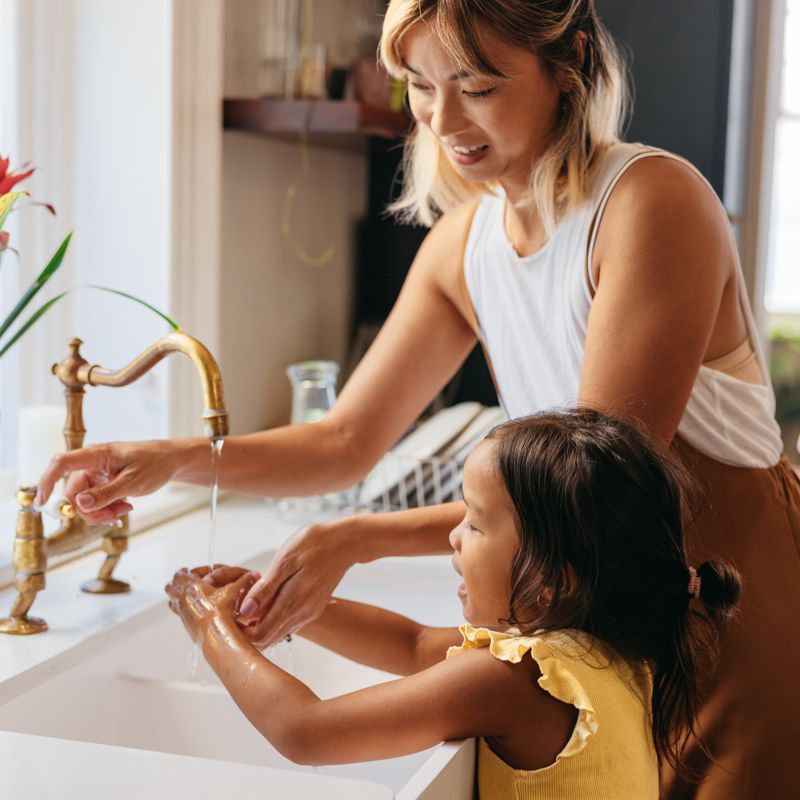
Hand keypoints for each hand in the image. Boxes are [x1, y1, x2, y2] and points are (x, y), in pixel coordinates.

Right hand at [36, 440, 179, 524]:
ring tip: (124, 510)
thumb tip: (80, 504)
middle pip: (73, 494)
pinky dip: (106, 509)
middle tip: (115, 517)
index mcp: (97, 455)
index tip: (41, 503)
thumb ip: (107, 494)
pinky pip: (94, 501)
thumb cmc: (155, 464)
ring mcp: (96, 474)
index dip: (47, 481)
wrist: (170, 461)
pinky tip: (124, 507)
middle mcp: (91, 463)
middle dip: (91, 511)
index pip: (61, 463)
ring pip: (84, 501)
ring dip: (101, 512)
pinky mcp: (102, 482)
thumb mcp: (133, 482)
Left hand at [165, 566, 259, 643]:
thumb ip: (244, 581)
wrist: (218, 638)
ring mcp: (183, 614)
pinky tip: (200, 611)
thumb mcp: (236, 591)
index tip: (193, 572)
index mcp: (191, 587)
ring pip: (173, 601)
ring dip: (180, 597)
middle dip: (179, 583)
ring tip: (194, 597)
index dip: (186, 571)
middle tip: (190, 583)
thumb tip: (254, 575)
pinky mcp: (187, 626)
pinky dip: (186, 609)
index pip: (179, 574)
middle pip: (170, 587)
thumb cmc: (224, 613)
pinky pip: (181, 613)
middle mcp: (182, 600)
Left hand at [235, 523, 352, 648]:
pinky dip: (274, 618)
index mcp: (293, 604)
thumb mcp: (285, 560)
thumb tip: (245, 613)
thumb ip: (266, 589)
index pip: (260, 635)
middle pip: (268, 638)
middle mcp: (302, 615)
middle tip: (233, 609)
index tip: (228, 615)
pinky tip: (267, 599)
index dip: (241, 632)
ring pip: (278, 632)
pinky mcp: (313, 607)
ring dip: (260, 624)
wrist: (347, 542)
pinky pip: (289, 622)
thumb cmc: (316, 544)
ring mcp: (309, 613)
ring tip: (248, 602)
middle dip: (248, 631)